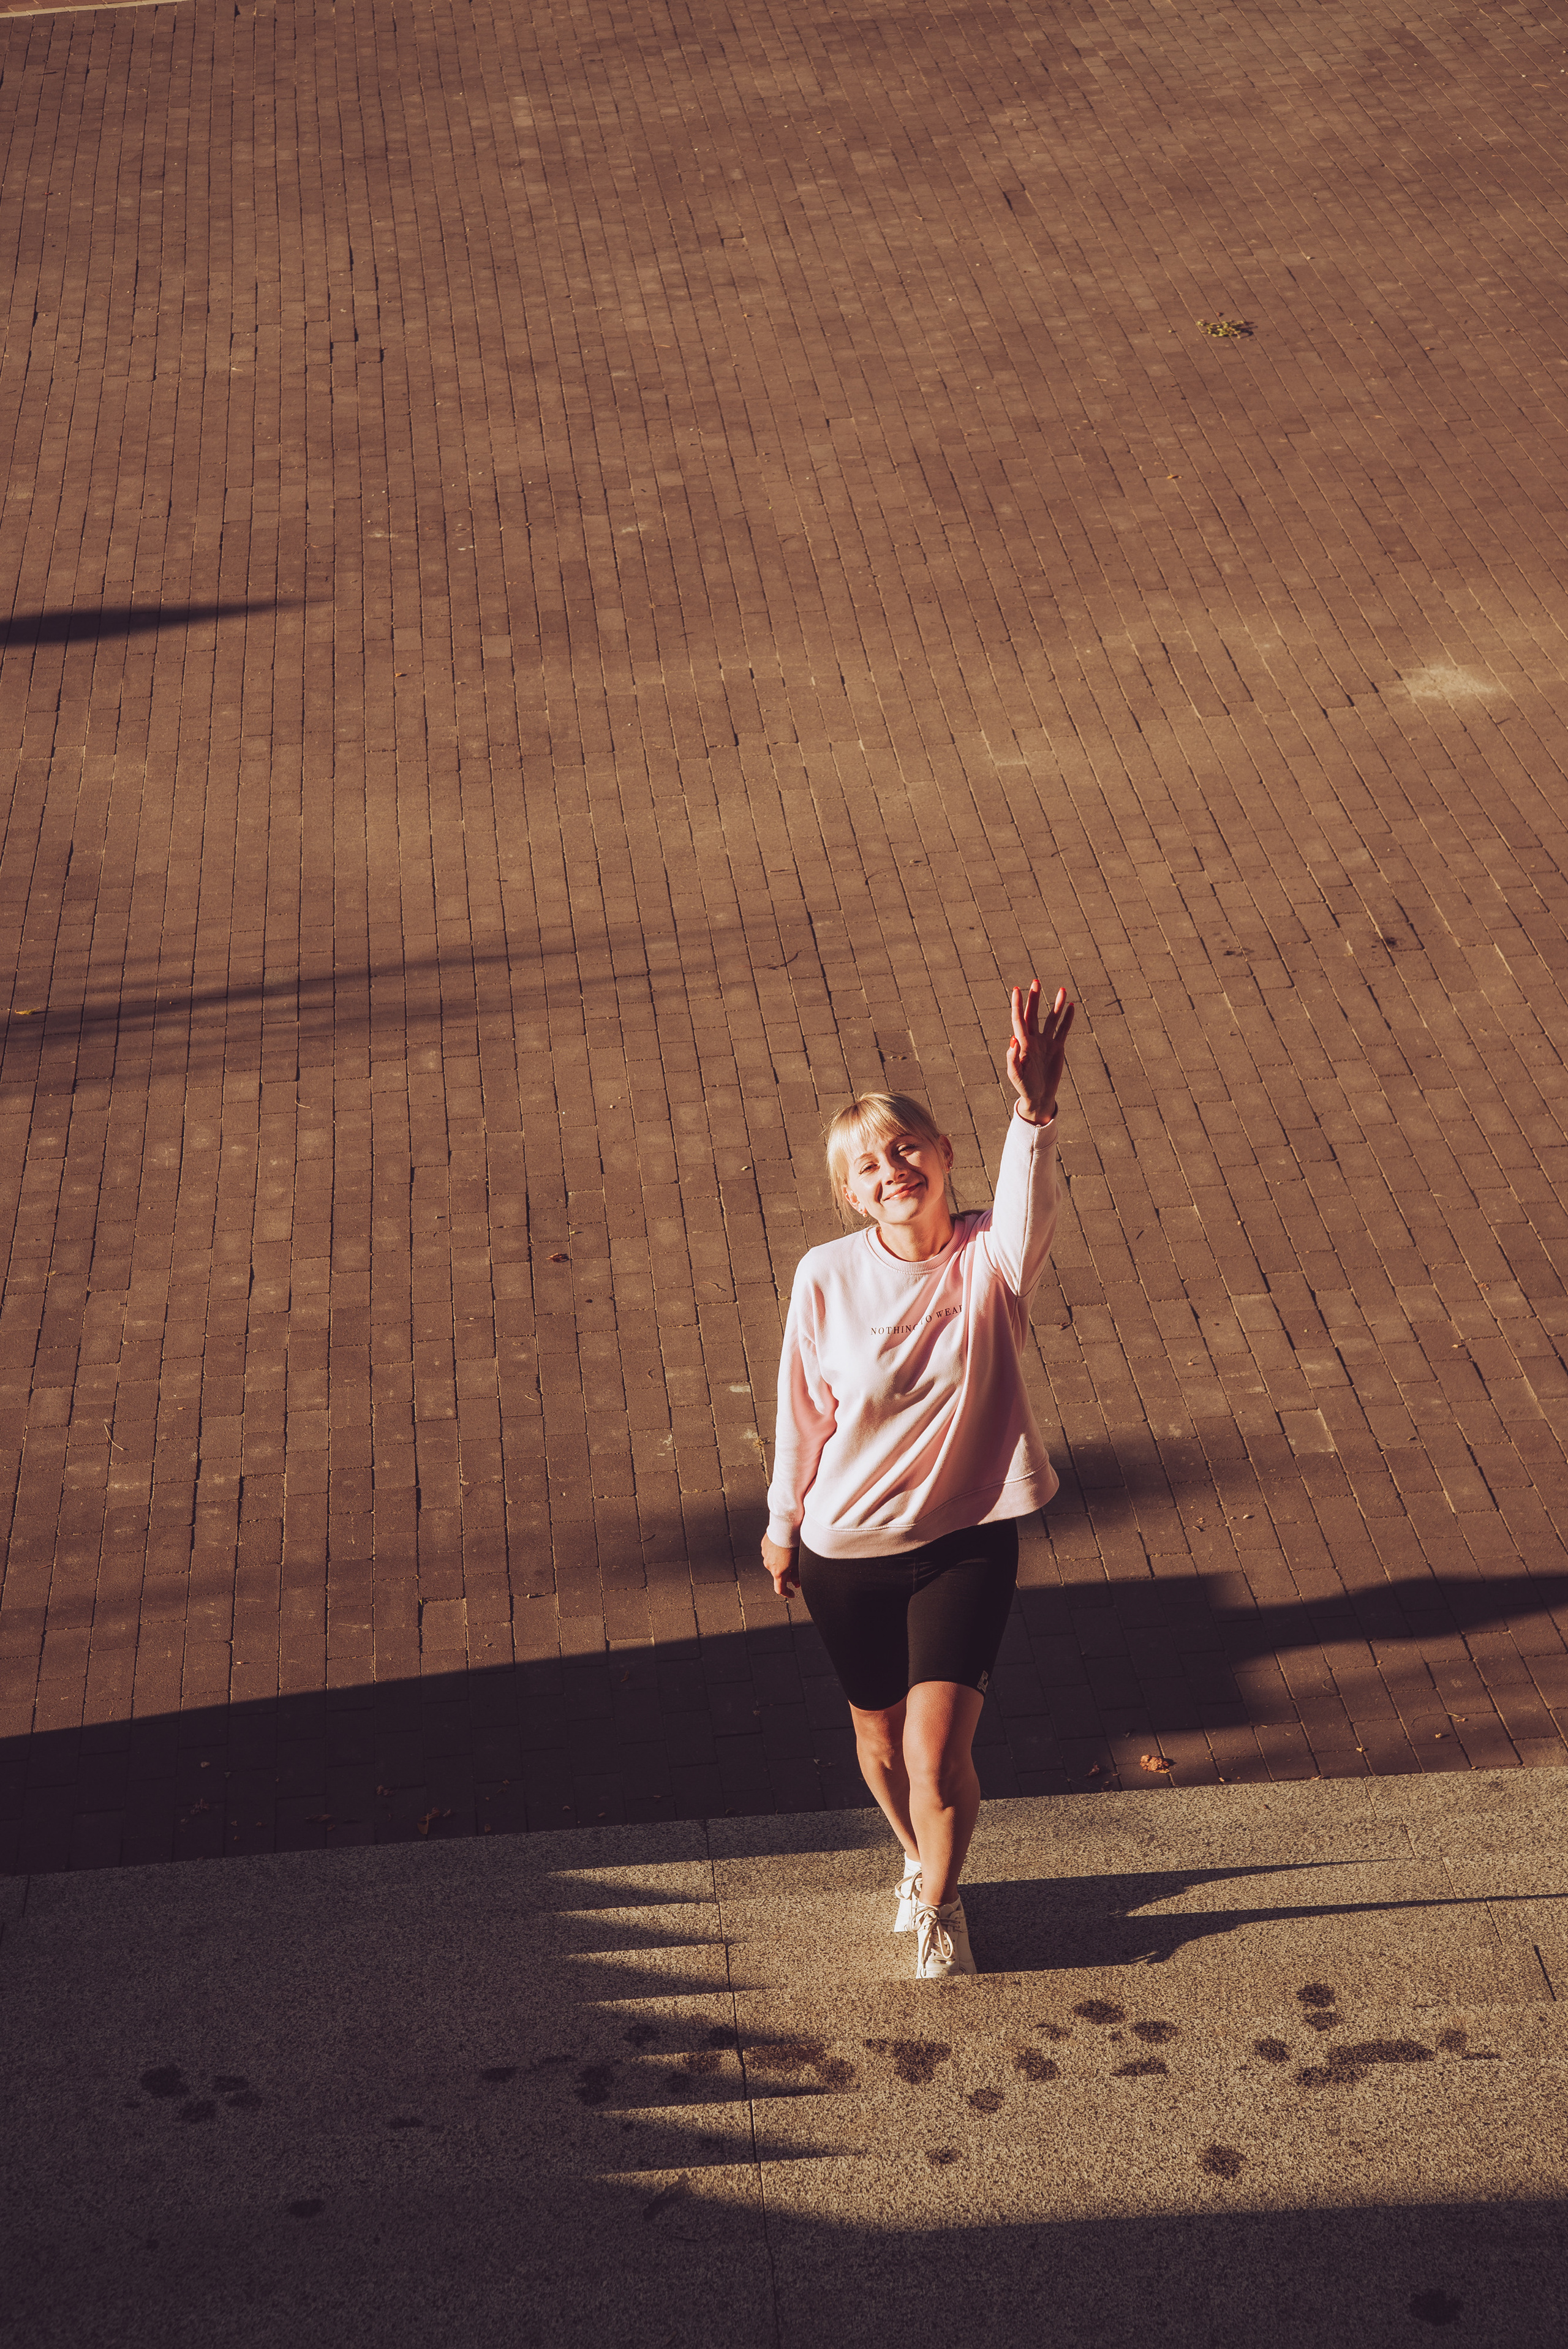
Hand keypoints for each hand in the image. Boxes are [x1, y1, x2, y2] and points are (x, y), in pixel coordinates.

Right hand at [761, 1536, 799, 1597]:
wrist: (785, 1526)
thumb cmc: (794, 1542)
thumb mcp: (799, 1561)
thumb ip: (797, 1574)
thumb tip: (797, 1582)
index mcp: (778, 1572)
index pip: (780, 1589)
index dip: (787, 1593)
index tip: (792, 1594)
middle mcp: (769, 1565)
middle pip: (778, 1574)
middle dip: (786, 1574)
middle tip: (795, 1568)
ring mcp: (765, 1555)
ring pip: (774, 1563)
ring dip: (781, 1562)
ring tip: (790, 1552)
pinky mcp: (764, 1545)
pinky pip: (770, 1552)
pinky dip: (777, 1552)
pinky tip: (784, 1545)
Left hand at [1006, 979, 1073, 1121]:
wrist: (1039, 1096)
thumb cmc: (1024, 1087)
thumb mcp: (1016, 1075)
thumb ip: (1013, 1059)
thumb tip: (1012, 1041)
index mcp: (1023, 1044)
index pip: (1019, 1019)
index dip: (1017, 1005)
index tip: (1016, 989)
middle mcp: (1034, 1039)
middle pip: (1034, 1014)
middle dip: (1034, 998)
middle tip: (1035, 981)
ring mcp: (1046, 1042)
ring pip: (1052, 1019)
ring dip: (1056, 1005)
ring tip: (1062, 989)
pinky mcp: (1057, 1048)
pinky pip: (1063, 1030)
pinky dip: (1067, 1019)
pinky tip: (1071, 1006)